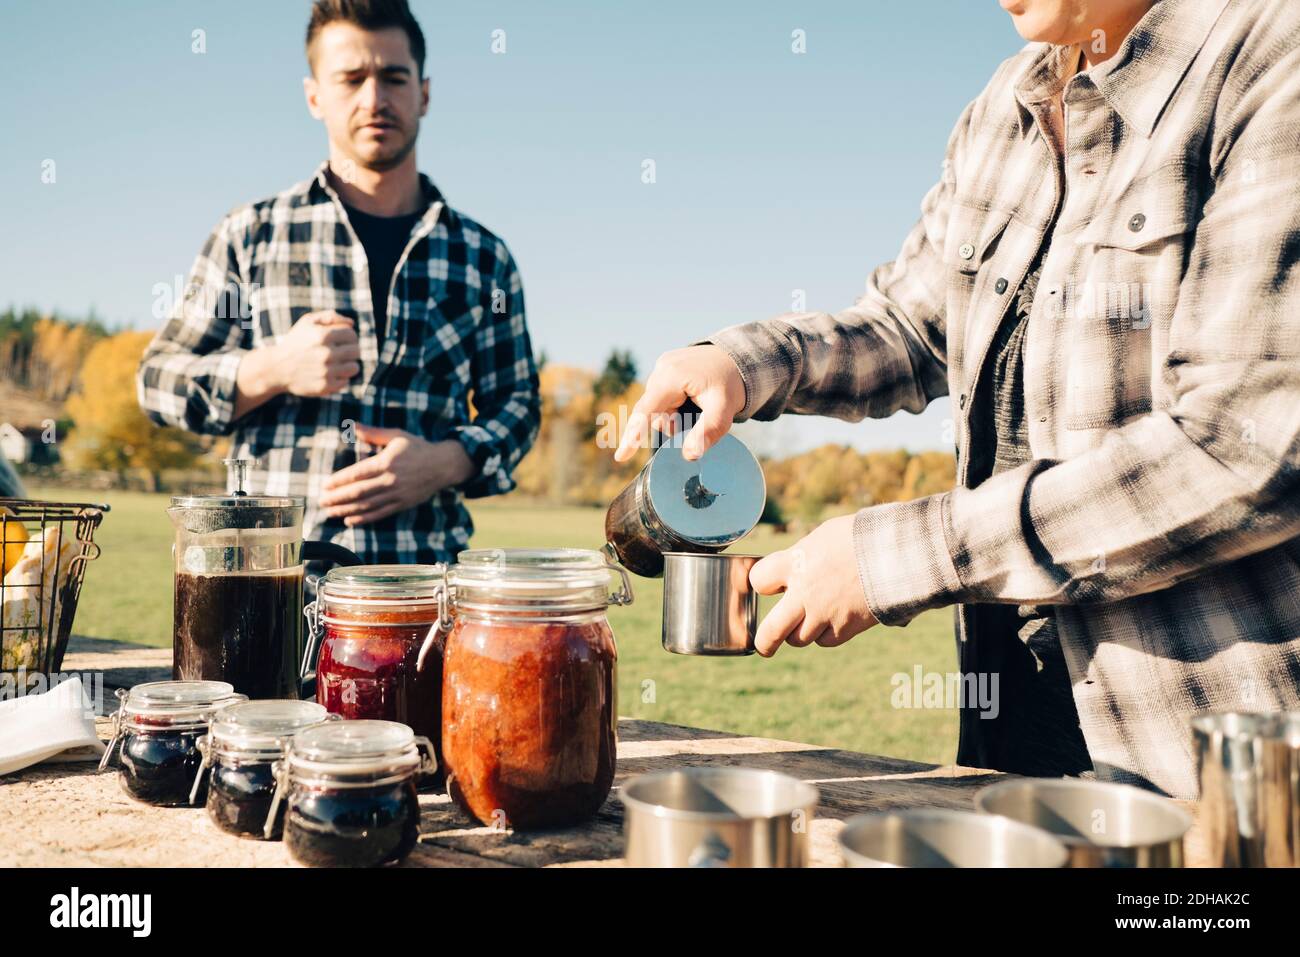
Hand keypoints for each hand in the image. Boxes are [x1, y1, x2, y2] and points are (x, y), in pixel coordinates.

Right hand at [272, 311, 360, 397]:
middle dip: (350, 350)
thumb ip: (330, 317)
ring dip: (348, 365)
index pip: (352, 335)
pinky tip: (329, 374)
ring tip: (337, 363)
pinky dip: (339, 378)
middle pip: (356, 351)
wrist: (276, 368)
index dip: (349, 337)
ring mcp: (326, 371)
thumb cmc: (295, 342)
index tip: (341, 340)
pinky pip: (345, 382)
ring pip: (354, 368)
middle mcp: (326, 353)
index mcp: (323, 335)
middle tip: (340, 352)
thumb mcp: (307, 322)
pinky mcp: (325, 386)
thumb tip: (351, 323)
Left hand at [319, 425, 475, 526]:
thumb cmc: (418, 447)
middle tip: (321, 501)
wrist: (443, 465)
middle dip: (337, 498)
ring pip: (367, 505)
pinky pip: (380, 513)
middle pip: (358, 492)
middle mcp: (390, 480)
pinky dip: (364, 518)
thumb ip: (373, 432)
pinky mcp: (402, 504)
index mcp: (386, 462)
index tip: (325, 485)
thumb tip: (354, 425)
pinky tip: (350, 520)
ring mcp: (397, 494)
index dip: (339, 481)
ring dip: (346, 510)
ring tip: (330, 512)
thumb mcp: (397, 435)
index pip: (357, 474)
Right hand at [613, 344, 744, 462]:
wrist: (738, 358)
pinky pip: (663, 397)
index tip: (621, 456)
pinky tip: (691, 400)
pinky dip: (675, 406)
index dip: (634, 434)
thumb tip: (690, 455)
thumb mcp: (724, 410)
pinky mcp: (665, 368)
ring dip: (675, 416)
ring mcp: (662, 367)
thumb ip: (707, 432)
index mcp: (671, 377)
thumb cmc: (731, 383)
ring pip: (658, 407)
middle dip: (674, 423)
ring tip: (698, 407)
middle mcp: (661, 369)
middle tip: (698, 416)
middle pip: (654, 412)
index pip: (646, 411)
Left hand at [749, 515, 878, 656]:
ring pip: (799, 639)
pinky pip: (826, 640)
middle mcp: (803, 594)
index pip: (759, 581)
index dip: (763, 582)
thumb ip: (802, 555)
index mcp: (794, 564)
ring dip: (800, 633)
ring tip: (807, 623)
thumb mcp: (823, 537)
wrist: (898, 554)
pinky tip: (831, 622)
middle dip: (765, 641)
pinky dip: (825, 635)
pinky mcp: (846, 627)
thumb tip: (794, 565)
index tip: (769, 583)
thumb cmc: (860, 537)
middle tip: (764, 645)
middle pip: (771, 631)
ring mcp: (824, 614)